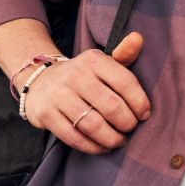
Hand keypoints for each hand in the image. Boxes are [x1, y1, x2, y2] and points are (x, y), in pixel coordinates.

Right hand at [22, 31, 150, 153]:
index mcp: (93, 60)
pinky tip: (102, 147)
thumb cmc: (83, 76)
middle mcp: (75, 75)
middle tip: (130, 129)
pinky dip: (92, 146)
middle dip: (127, 123)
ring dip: (111, 139)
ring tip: (119, 141)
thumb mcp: (102, 62)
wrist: (40, 81)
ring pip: (93, 125)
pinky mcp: (46, 114)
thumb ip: (124, 53)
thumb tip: (138, 38)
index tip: (144, 115)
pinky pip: (74, 137)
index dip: (140, 103)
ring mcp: (58, 95)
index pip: (125, 82)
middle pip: (111, 106)